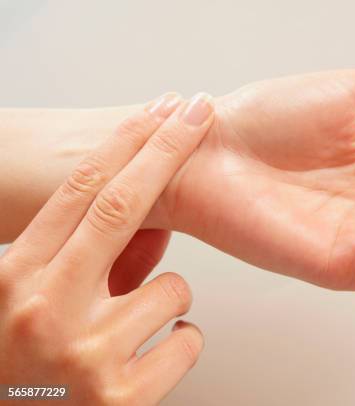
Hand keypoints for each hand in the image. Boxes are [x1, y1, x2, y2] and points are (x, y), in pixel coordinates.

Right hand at [0, 92, 213, 404]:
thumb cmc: (21, 362)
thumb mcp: (26, 299)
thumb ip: (76, 258)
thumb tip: (151, 224)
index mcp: (15, 277)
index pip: (80, 191)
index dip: (126, 142)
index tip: (160, 109)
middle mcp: (43, 310)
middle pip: (123, 207)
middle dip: (169, 148)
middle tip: (199, 111)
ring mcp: (83, 355)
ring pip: (173, 287)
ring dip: (169, 298)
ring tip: (135, 326)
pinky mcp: (121, 397)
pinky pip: (187, 339)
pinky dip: (180, 342)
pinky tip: (148, 357)